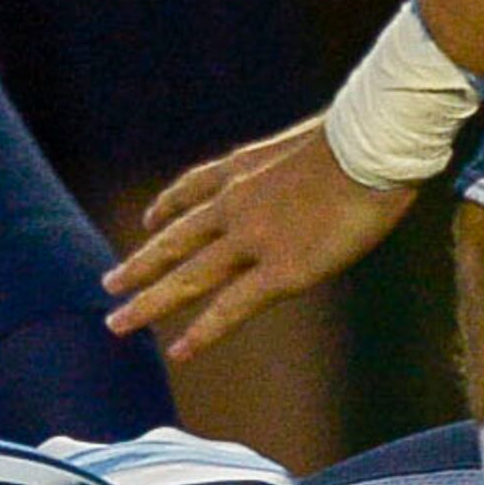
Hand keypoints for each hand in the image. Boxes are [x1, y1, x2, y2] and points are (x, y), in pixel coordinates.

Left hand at [101, 118, 420, 361]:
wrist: (374, 142)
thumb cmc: (370, 131)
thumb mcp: (314, 136)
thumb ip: (303, 160)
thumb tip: (329, 162)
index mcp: (244, 168)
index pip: (192, 187)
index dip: (167, 205)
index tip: (149, 218)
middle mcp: (234, 205)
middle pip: (174, 240)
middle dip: (140, 265)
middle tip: (109, 283)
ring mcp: (251, 240)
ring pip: (185, 278)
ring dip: (147, 303)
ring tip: (115, 324)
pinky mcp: (281, 271)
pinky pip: (230, 309)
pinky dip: (202, 334)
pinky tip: (179, 353)